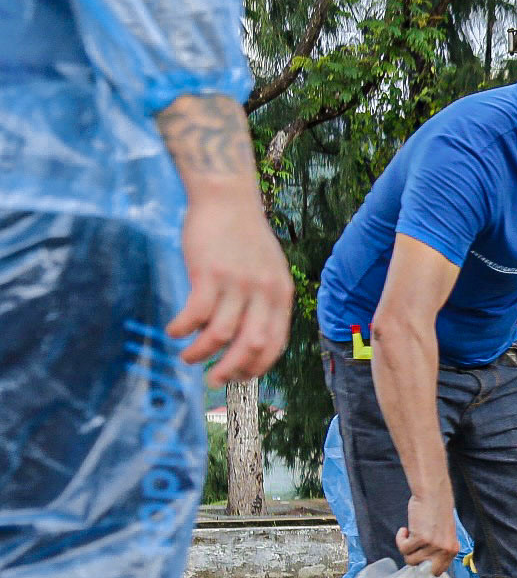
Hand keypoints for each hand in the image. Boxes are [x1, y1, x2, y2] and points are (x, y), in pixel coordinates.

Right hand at [167, 190, 293, 386]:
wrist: (226, 197)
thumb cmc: (244, 236)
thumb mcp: (268, 270)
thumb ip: (264, 301)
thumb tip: (247, 338)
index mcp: (281, 295)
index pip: (275, 344)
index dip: (257, 366)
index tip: (240, 377)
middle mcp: (264, 292)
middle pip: (250, 346)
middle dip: (231, 370)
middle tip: (213, 380)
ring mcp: (237, 283)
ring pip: (219, 335)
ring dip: (201, 353)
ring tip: (188, 357)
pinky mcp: (209, 273)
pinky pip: (195, 314)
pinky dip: (183, 329)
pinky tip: (175, 331)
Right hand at [396, 491, 460, 576]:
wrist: (433, 494)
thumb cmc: (437, 511)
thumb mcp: (444, 534)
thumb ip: (438, 550)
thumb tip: (424, 565)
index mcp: (453, 550)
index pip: (438, 571)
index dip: (426, 566)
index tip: (419, 557)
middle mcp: (445, 550)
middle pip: (424, 570)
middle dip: (415, 561)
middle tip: (413, 547)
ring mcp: (433, 545)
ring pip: (410, 559)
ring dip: (406, 547)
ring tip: (410, 533)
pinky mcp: (420, 538)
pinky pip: (403, 548)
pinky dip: (400, 539)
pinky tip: (405, 529)